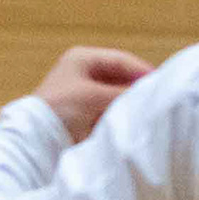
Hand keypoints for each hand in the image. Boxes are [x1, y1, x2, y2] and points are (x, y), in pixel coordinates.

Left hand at [34, 44, 153, 143]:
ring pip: (119, 98)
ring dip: (131, 106)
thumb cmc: (58, 109)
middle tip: (160, 101)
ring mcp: (87, 96)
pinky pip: (112, 113)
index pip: (122, 61)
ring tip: (150, 114)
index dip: (142, 71)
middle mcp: (85, 74)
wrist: (35, 140)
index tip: (162, 84)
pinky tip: (135, 124)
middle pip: (122, 79)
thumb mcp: (93, 97)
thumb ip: (123, 94)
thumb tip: (150, 96)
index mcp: (83, 59)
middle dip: (138, 90)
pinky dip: (123, 118)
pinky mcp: (87, 116)